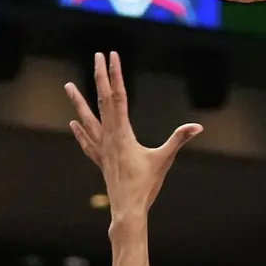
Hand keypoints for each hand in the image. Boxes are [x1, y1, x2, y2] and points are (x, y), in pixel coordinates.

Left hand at [65, 51, 202, 220]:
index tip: (112, 56)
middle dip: (100, 76)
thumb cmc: (146, 186)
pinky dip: (80, 131)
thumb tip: (197, 127)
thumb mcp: (164, 160)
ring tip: (68, 86)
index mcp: (123, 133)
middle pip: (102, 100)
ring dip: (78, 101)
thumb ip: (179, 140)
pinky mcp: (100, 161)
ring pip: (87, 119)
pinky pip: (87, 142)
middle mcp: (109, 137)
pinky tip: (74, 123)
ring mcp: (102, 149)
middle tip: (97, 56)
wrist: (127, 210)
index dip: (116, 74)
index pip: (119, 96)